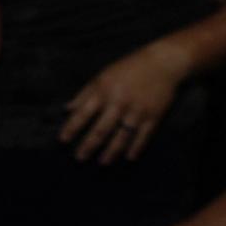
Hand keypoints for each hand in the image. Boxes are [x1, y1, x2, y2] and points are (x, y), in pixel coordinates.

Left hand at [59, 43, 186, 163]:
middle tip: (80, 157)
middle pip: (101, 130)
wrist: (162, 62)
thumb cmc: (128, 69)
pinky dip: (136, 147)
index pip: (82, 114)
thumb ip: (84, 94)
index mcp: (104, 92)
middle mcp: (119, 103)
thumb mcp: (102, 76)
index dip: (71, 128)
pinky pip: (143, 135)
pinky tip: (129, 157)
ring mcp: (137, 111)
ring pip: (121, 136)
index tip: (63, 140)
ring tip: (102, 162)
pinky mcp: (154, 115)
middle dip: (89, 145)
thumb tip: (66, 109)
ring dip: (111, 151)